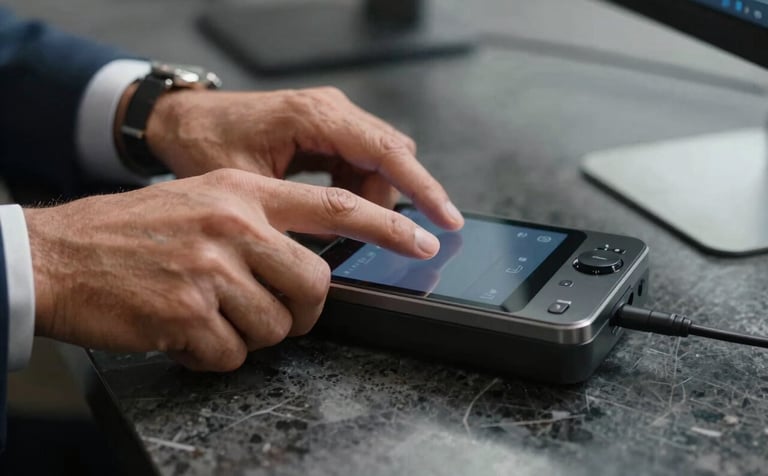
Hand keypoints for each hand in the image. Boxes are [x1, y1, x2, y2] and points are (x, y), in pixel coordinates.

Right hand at [24, 169, 440, 371]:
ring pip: (277, 327)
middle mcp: (234, 226)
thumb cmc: (135, 232)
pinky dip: (214, 355)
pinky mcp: (188, 313)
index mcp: (243, 194)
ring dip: (249, 334)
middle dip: (301, 312)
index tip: (423, 240)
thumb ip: (260, 222)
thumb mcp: (204, 201)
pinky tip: (185, 333)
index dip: (386, 226)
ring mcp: (211, 270)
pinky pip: (233, 355)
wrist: (62, 254)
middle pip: (315, 285)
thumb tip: (313, 260)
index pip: (334, 207)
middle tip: (271, 312)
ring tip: (212, 317)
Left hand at [142, 86, 463, 230]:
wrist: (181, 122)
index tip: (443, 220)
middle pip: (392, 156)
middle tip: (405, 241)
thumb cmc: (204, 144)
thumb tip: (336, 244)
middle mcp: (329, 110)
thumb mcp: (249, 186)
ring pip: (380, 160)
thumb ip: (297, 211)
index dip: (421, 190)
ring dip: (377, 197)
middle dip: (403, 198)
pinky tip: (345, 213)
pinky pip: (361, 161)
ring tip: (356, 231)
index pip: (386, 153)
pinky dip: (362, 189)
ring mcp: (329, 117)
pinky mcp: (324, 129)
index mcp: (314, 117)